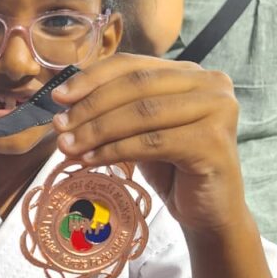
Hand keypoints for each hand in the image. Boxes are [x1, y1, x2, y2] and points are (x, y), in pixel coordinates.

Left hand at [52, 55, 242, 233]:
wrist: (209, 212)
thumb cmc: (172, 169)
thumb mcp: (141, 129)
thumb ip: (117, 108)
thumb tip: (65, 102)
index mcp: (191, 72)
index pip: (133, 65)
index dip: (92, 78)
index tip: (58, 98)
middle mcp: (210, 83)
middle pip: (136, 86)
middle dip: (90, 106)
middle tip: (59, 127)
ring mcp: (218, 110)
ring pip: (142, 113)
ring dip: (97, 130)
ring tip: (67, 147)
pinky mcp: (214, 142)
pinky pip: (152, 142)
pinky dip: (115, 151)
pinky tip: (90, 161)